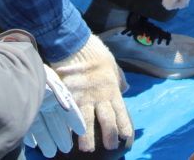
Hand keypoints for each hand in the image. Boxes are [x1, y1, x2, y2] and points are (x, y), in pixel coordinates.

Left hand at [24, 64, 86, 157]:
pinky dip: (30, 136)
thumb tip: (68, 108)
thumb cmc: (34, 77)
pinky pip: (27, 126)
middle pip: (54, 121)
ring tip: (51, 153)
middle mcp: (44, 101)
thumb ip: (60, 95)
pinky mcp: (19, 112)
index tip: (81, 130)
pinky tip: (33, 144)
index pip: (67, 109)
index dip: (75, 119)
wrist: (13, 69)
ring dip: (46, 140)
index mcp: (54, 94)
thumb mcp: (50, 82)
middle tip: (66, 148)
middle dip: (61, 135)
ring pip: (41, 127)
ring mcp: (31, 107)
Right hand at [50, 35, 132, 152]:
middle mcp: (99, 96)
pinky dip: (69, 125)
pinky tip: (68, 134)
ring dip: (87, 136)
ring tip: (86, 149)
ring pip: (87, 121)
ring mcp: (83, 97)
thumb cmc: (94, 51)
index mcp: (111, 88)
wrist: (74, 43)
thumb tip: (125, 89)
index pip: (120, 111)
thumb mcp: (112, 64)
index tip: (125, 137)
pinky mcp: (68, 95)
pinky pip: (70, 114)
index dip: (123, 125)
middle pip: (106, 120)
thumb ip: (118, 78)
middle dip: (109, 135)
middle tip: (110, 147)